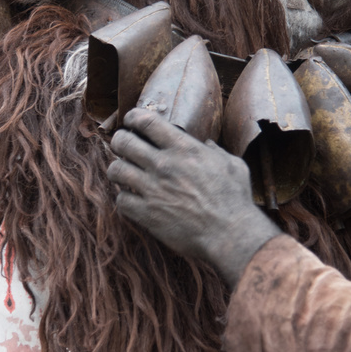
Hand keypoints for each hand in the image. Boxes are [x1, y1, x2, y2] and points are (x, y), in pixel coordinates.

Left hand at [108, 108, 280, 287]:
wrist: (230, 234)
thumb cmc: (235, 199)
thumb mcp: (233, 165)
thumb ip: (217, 151)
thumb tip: (208, 145)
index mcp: (184, 148)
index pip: (147, 121)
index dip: (133, 117)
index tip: (131, 120)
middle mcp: (164, 165)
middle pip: (123, 142)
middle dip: (119, 141)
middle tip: (123, 147)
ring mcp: (153, 189)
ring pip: (115, 170)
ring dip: (117, 170)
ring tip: (124, 174)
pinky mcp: (147, 214)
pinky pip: (121, 201)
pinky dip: (124, 199)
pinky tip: (133, 200)